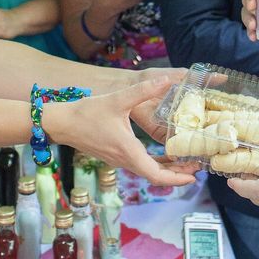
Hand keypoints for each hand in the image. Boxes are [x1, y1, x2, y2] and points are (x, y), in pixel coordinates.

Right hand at [46, 77, 194, 186]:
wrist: (62, 123)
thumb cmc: (86, 113)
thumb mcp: (117, 99)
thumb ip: (143, 90)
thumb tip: (166, 79)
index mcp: (128, 151)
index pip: (155, 174)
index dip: (175, 179)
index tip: (191, 177)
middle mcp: (125, 160)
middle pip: (155, 176)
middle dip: (176, 175)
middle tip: (196, 167)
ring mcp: (119, 160)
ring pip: (147, 171)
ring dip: (166, 170)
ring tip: (185, 162)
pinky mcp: (115, 156)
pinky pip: (140, 165)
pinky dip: (155, 164)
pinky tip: (165, 155)